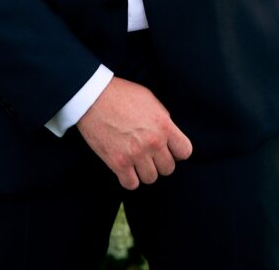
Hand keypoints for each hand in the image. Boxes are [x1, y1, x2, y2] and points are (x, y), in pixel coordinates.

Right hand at [76, 76, 192, 189]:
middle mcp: (153, 142)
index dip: (177, 152)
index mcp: (163, 124)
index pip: (185, 151)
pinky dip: (128, 178)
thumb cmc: (121, 94)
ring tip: (135, 159)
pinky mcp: (118, 163)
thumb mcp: (149, 99)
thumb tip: (170, 134)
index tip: (167, 149)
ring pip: (151, 178)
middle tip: (148, 153)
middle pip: (168, 168)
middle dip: (159, 162)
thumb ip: (162, 118)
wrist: (93, 96)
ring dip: (144, 171)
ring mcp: (135, 154)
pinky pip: (131, 184)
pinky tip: (124, 167)